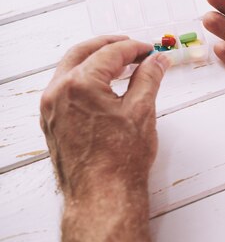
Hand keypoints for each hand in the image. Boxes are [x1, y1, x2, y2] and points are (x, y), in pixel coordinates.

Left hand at [40, 36, 169, 199]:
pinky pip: (65, 89)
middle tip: (132, 47)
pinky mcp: (51, 122)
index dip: (134, 48)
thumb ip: (149, 78)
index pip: (110, 53)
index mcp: (79, 84)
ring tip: (121, 65)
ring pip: (70, 69)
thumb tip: (157, 61)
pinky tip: (104, 86)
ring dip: (95, 61)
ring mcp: (51, 108)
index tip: (149, 50)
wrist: (102, 196)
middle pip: (83, 53)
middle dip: (109, 46)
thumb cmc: (120, 160)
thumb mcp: (142, 111)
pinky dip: (85, 79)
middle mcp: (58, 92)